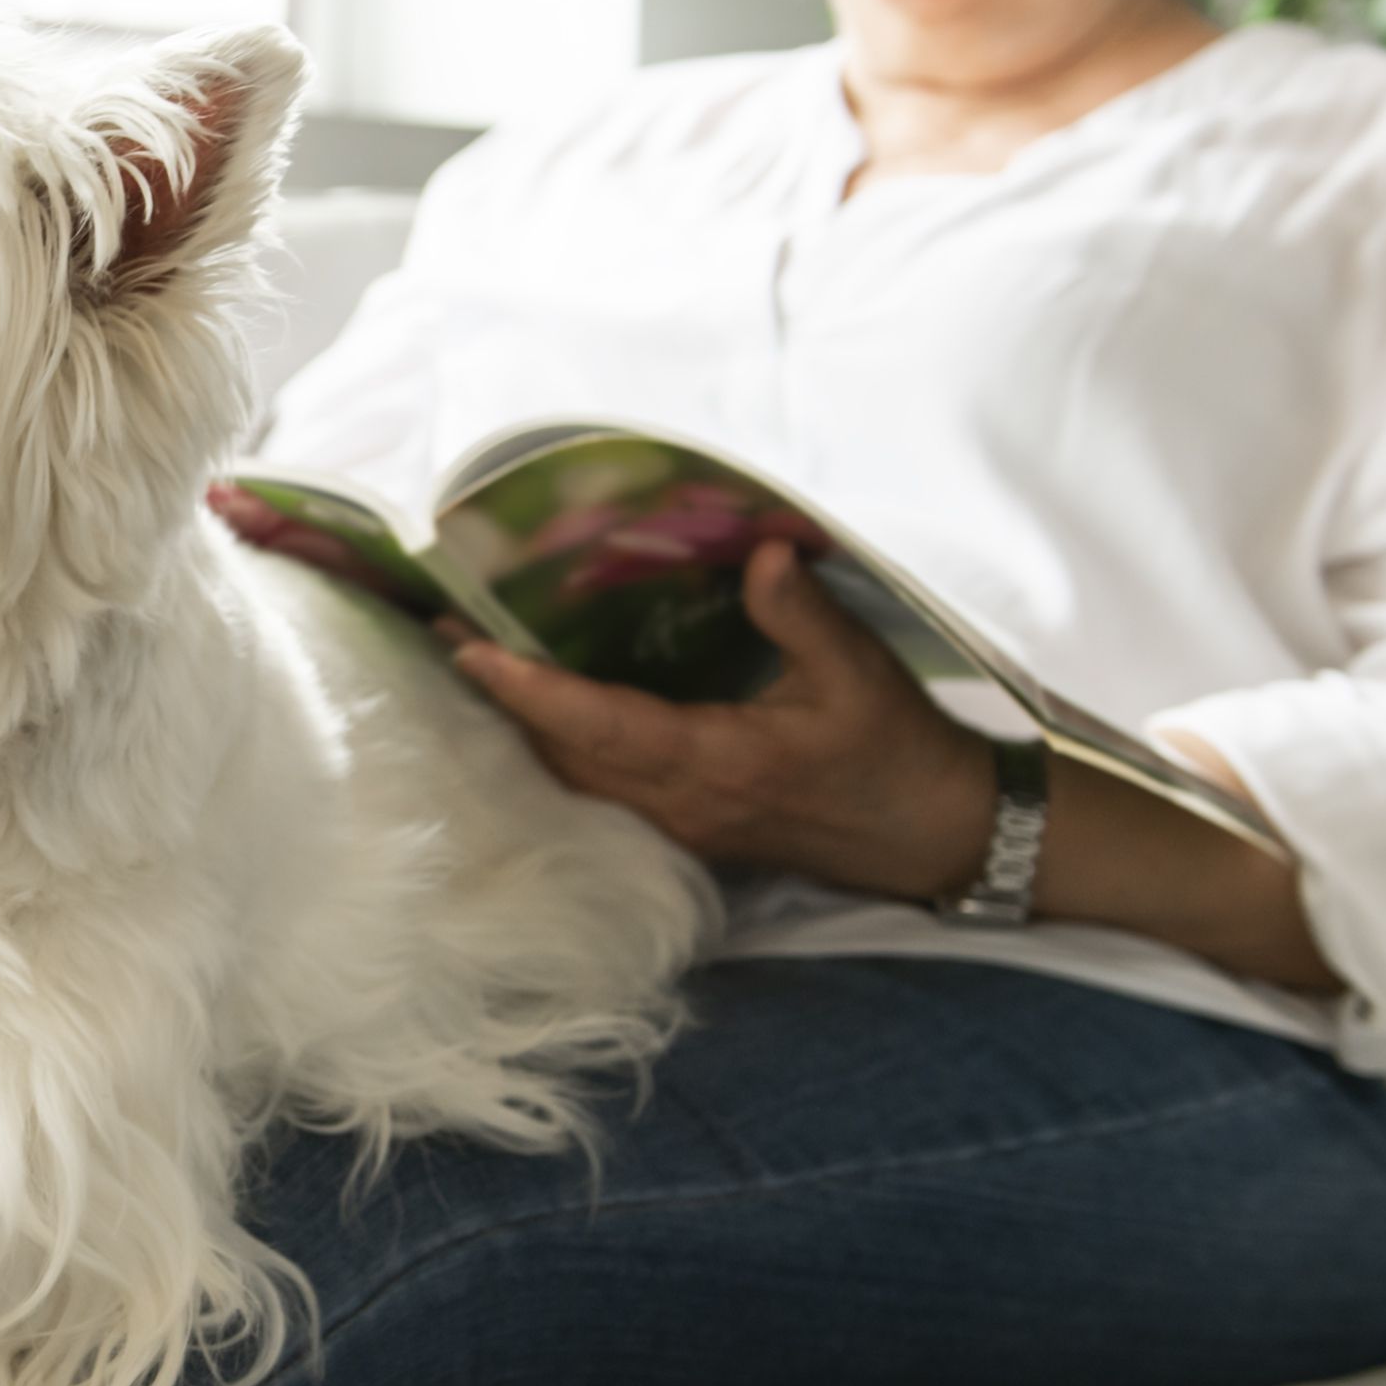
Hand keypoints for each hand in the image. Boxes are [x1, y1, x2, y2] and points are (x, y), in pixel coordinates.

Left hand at [447, 541, 995, 900]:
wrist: (938, 835)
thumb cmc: (899, 752)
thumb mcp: (858, 672)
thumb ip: (800, 612)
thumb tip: (759, 551)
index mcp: (718, 762)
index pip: (598, 726)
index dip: (528, 689)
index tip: (470, 650)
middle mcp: (685, 804)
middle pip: (566, 757)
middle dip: (503, 701)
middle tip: (447, 638)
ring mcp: (685, 824)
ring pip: (579, 779)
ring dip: (526, 727)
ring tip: (479, 666)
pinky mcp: (694, 829)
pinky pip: (607, 790)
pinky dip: (565, 748)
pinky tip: (547, 712)